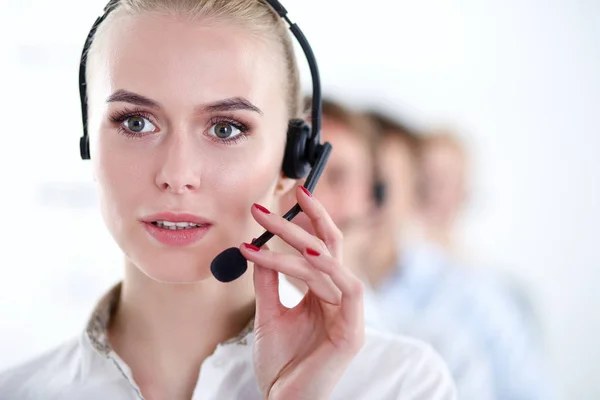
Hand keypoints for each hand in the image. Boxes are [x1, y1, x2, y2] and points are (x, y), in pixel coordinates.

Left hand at [240, 185, 364, 399]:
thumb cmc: (280, 364)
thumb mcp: (268, 314)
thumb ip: (268, 283)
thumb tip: (257, 248)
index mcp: (323, 294)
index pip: (321, 247)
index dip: (310, 219)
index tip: (292, 193)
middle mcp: (339, 297)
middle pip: (328, 247)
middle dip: (306, 218)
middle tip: (282, 195)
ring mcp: (349, 313)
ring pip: (329, 264)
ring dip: (298, 241)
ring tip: (268, 224)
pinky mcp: (353, 330)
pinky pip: (347, 289)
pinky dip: (329, 269)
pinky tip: (307, 254)